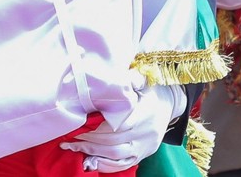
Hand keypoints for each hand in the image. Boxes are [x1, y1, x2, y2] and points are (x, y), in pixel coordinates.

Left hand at [59, 78, 184, 172]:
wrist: (170, 104)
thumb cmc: (151, 90)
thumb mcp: (144, 80)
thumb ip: (132, 78)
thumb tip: (119, 75)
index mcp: (146, 113)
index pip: (119, 124)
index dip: (98, 126)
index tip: (80, 124)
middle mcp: (146, 133)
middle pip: (114, 141)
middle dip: (89, 139)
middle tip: (70, 136)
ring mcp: (145, 147)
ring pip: (115, 155)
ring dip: (92, 152)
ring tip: (73, 146)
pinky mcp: (142, 155)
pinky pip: (122, 165)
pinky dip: (104, 164)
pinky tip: (88, 159)